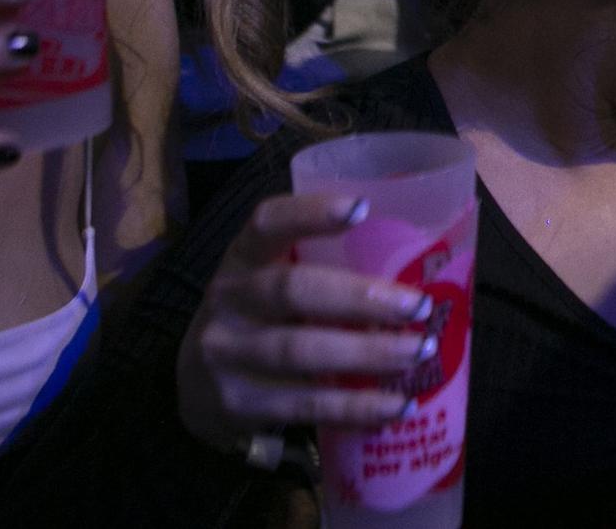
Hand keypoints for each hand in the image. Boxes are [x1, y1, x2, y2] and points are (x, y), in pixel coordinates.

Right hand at [177, 192, 438, 446]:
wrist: (194, 391)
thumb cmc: (258, 322)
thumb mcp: (269, 283)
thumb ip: (319, 269)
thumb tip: (420, 267)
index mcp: (241, 258)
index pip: (267, 223)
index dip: (310, 213)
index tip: (362, 208)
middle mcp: (227, 300)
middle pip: (294, 290)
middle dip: (361, 297)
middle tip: (418, 305)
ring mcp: (226, 354)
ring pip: (301, 351)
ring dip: (369, 353)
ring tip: (418, 351)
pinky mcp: (237, 405)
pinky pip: (305, 404)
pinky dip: (356, 407)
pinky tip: (398, 405)